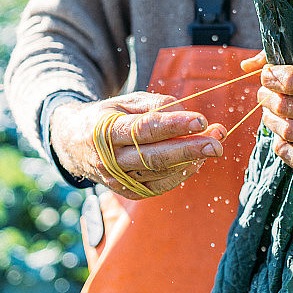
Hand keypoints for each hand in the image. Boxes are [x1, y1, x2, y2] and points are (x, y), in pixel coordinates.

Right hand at [50, 92, 225, 198]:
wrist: (74, 143)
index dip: (174, 126)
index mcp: (105, 131)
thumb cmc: (107, 116)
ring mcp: (117, 180)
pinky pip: (159, 186)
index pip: (144, 130)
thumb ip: (155, 104)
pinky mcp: (128, 191)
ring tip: (214, 145)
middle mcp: (109, 160)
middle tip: (218, 142)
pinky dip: (181, 174)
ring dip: (191, 161)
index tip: (201, 121)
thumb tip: (185, 113)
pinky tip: (197, 160)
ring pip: (160, 173)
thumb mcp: (125, 101)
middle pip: (155, 157)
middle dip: (190, 149)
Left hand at [242, 52, 292, 171]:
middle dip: (269, 99)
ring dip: (272, 122)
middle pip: (291, 108)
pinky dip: (283, 149)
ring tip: (271, 114)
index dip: (273, 78)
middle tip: (265, 95)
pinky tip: (280, 138)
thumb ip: (292, 60)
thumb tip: (247, 66)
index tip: (268, 76)